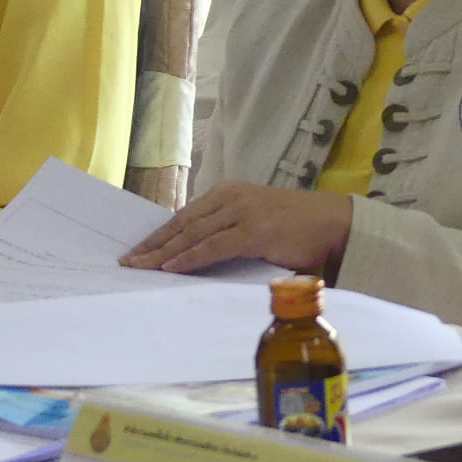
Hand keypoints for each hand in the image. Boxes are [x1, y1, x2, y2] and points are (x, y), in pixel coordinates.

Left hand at [119, 183, 353, 276]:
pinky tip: (171, 267)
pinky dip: (190, 257)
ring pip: (193, 234)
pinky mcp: (254, 230)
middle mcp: (230, 198)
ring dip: (164, 253)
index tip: (137, 249)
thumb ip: (229, 233)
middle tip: (128, 260)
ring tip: (140, 266)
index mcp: (227, 194)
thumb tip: (198, 255)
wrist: (333, 223)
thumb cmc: (296, 228)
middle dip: (153, 244)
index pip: (184, 216)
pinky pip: (214, 246)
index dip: (159, 234)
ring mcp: (241, 212)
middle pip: (182, 223)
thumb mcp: (254, 222)